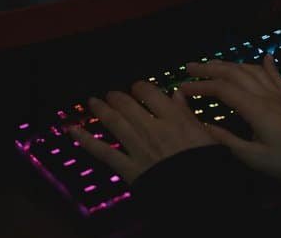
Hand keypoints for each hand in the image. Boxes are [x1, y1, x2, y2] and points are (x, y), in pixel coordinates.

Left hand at [67, 82, 216, 182]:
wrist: (202, 194)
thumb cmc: (208, 165)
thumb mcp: (206, 134)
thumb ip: (187, 112)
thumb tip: (178, 93)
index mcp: (174, 118)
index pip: (149, 93)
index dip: (139, 87)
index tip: (136, 88)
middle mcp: (153, 128)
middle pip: (127, 104)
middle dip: (117, 97)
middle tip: (111, 94)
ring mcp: (138, 148)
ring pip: (114, 122)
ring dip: (100, 109)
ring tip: (92, 102)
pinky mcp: (129, 168)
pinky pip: (103, 151)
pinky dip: (84, 140)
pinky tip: (72, 130)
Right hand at [181, 55, 280, 181]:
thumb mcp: (254, 158)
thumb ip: (227, 140)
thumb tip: (204, 126)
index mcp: (255, 109)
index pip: (222, 90)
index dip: (200, 86)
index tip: (182, 88)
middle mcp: (267, 96)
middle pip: (235, 73)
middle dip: (210, 68)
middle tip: (190, 66)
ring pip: (253, 70)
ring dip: (232, 64)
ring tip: (215, 63)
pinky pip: (278, 77)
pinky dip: (269, 66)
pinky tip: (266, 56)